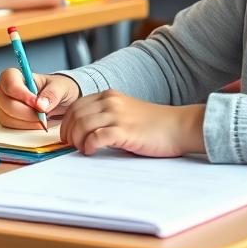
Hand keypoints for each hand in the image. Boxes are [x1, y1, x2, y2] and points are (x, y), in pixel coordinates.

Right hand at [0, 69, 79, 129]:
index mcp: (16, 75)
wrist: (61, 102)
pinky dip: (25, 128)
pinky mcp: (6, 118)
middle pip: (5, 102)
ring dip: (26, 122)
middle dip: (26, 112)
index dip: (21, 94)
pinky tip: (36, 123)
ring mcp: (3, 105)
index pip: (9, 81)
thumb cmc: (57, 90)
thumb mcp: (62, 87)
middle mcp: (6, 89)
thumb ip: (52, 94)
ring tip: (41, 119)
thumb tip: (40, 105)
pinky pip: (9, 127)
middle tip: (42, 114)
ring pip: (6, 117)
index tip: (36, 104)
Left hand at [61, 90, 204, 156]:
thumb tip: (83, 133)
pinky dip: (89, 145)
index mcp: (109, 96)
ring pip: (82, 125)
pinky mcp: (125, 131)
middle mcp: (111, 102)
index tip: (67, 135)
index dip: (67, 122)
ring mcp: (117, 115)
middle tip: (71, 145)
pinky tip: (91, 151)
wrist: (179, 127)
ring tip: (82, 149)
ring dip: (77, 140)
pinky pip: (96, 137)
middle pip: (75, 115)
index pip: (76, 105)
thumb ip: (105, 117)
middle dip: (68, 132)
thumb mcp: (125, 112)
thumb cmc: (154, 124)